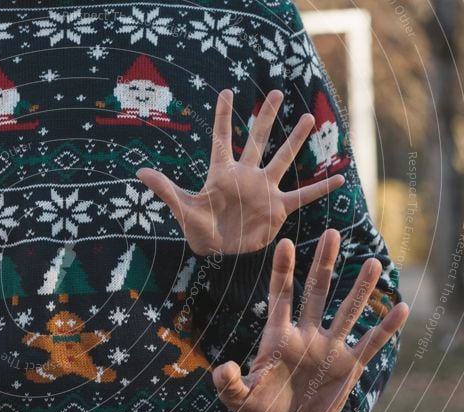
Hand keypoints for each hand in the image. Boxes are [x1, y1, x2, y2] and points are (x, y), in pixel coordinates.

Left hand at [137, 89, 345, 255]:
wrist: (218, 253)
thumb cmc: (197, 229)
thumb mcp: (181, 207)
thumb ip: (165, 189)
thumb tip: (139, 173)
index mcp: (221, 173)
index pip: (222, 138)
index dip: (224, 116)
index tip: (227, 91)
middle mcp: (245, 176)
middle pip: (257, 140)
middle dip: (266, 117)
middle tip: (276, 92)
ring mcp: (264, 190)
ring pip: (283, 159)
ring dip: (295, 140)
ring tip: (308, 117)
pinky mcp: (277, 209)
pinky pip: (303, 195)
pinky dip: (320, 188)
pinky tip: (339, 177)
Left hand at [211, 230, 408, 411]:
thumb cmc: (257, 409)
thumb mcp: (238, 399)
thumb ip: (229, 384)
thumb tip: (224, 368)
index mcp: (278, 338)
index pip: (280, 297)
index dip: (282, 271)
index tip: (284, 243)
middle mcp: (306, 336)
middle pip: (316, 292)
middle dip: (323, 264)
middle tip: (332, 233)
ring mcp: (329, 349)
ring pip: (347, 311)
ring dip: (359, 288)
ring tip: (372, 262)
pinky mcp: (349, 367)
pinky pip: (370, 344)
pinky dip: (386, 328)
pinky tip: (402, 308)